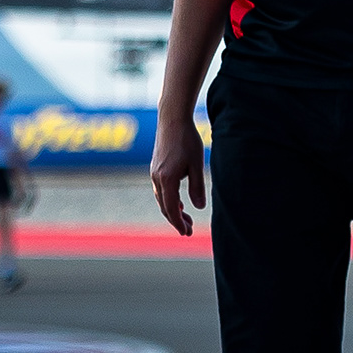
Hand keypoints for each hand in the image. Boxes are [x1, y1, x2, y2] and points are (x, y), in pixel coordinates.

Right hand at [151, 111, 206, 235]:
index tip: (187, 233)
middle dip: (176, 220)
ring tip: (186, 218)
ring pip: (161, 198)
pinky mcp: (156, 167)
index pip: (171, 209)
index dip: (179, 223)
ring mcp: (154, 172)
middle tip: (189, 231)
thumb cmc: (187, 140)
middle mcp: (157, 178)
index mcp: (167, 179)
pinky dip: (168, 199)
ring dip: (173, 210)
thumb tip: (199, 207)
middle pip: (165, 206)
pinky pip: (160, 189)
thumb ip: (197, 187)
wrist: (172, 119)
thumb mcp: (197, 164)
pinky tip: (179, 201)